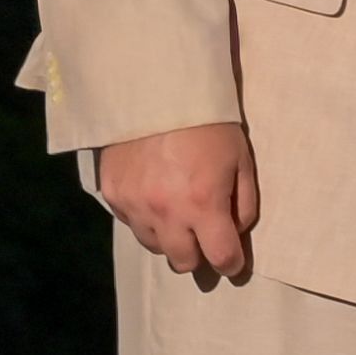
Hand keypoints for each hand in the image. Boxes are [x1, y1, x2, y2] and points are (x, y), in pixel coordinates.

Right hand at [97, 121, 259, 285]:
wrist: (155, 90)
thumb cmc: (208, 124)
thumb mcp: (240, 160)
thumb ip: (244, 204)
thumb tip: (235, 233)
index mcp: (203, 204)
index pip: (221, 258)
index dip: (231, 264)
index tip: (233, 262)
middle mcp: (166, 212)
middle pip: (182, 263)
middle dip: (197, 256)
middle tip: (203, 239)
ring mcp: (134, 205)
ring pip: (154, 246)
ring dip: (169, 238)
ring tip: (176, 213)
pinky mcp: (112, 194)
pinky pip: (131, 223)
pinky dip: (144, 218)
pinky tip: (153, 195)